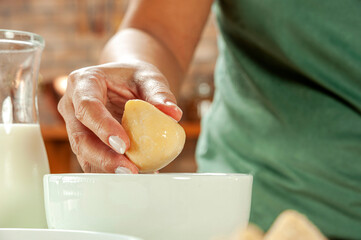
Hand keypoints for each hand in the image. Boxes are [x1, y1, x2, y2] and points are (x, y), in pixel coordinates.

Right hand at [57, 60, 182, 172]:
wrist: (126, 83)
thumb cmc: (135, 77)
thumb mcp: (149, 78)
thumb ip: (159, 93)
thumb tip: (174, 114)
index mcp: (83, 82)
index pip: (87, 106)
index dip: (103, 127)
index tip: (124, 145)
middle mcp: (72, 105)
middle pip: (80, 137)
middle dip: (103, 157)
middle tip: (130, 170)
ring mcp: (75, 126)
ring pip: (84, 154)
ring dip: (107, 169)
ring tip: (134, 176)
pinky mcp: (84, 142)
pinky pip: (93, 160)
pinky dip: (111, 170)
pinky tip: (135, 174)